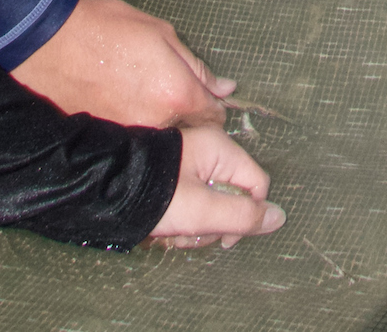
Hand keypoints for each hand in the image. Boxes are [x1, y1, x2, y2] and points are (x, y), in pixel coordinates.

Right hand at [10, 0, 233, 127]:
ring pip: (162, 143)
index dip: (214, 106)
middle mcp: (156, 125)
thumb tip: (224, 89)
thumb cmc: (109, 28)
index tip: (207, 98)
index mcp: (176, 95)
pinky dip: (138, 133)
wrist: (50, 43)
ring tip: (147, 105)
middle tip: (174, 99)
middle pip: (190, 134)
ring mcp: (129, 140)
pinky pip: (134, 144)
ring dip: (163, 129)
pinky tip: (126, 114)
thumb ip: (196, 66)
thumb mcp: (161, 34)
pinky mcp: (105, 144)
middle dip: (190, 121)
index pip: (213, 116)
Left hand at [147, 124, 284, 249]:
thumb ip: (243, 215)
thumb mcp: (203, 210)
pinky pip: (195, 201)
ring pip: (213, 203)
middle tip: (191, 232)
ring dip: (198, 225)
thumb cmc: (156, 195)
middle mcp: (209, 151)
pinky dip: (185, 219)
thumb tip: (279, 217)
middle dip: (216, 223)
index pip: (257, 183)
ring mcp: (192, 163)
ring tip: (174, 231)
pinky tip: (167, 226)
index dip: (248, 213)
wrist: (106, 191)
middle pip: (234, 196)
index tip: (225, 236)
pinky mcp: (177, 176)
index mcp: (220, 149)